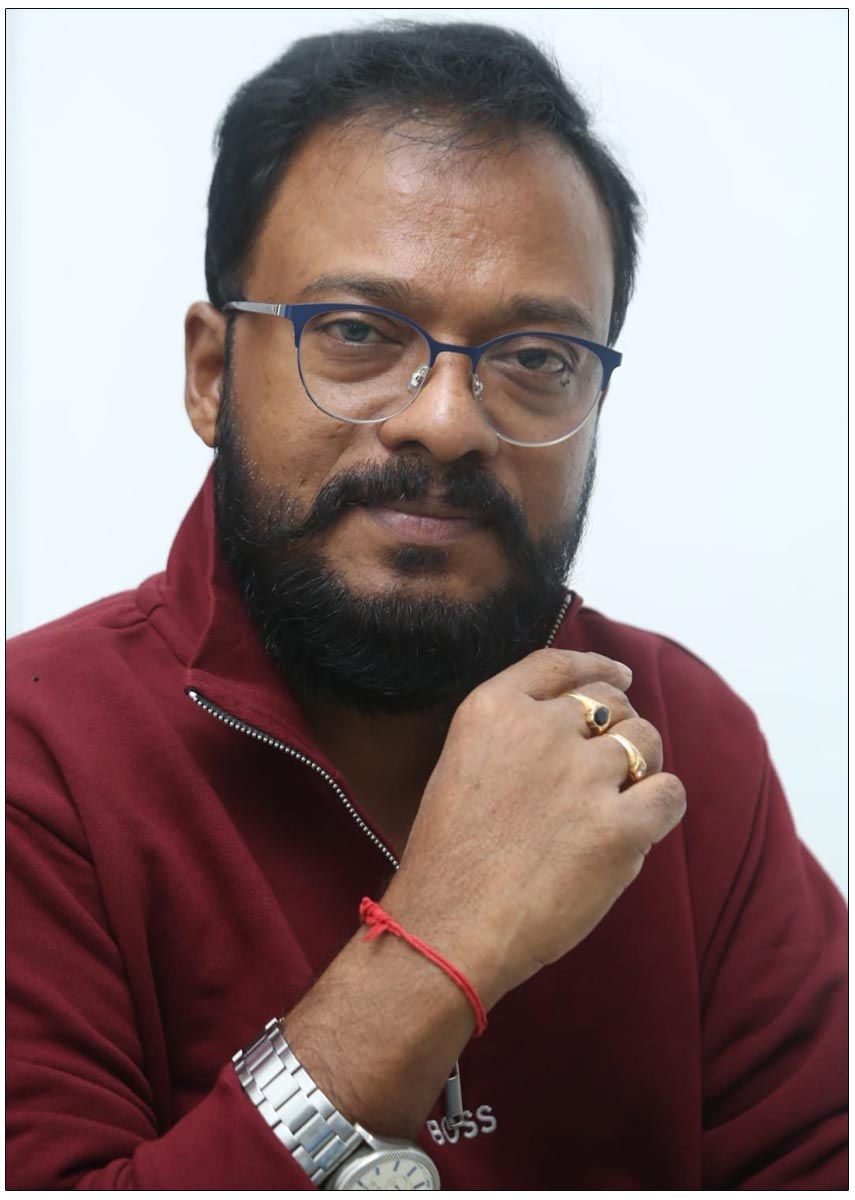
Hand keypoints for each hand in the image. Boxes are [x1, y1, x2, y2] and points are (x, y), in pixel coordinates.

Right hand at [383, 649, 686, 1009]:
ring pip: (645, 741)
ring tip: (622, 798)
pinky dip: (661, 805)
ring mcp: (583, 775)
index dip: (597, 666)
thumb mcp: (461, 766)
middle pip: (609, 702)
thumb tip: (581, 730)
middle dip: (618, 726)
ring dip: (641, 764)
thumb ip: (511, 738)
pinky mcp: (619, 826)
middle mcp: (541, 729)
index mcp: (493, 709)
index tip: (622, 674)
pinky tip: (644, 823)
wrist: (450, 927)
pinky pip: (669, 793)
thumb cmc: (450, 861)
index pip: (558, 664)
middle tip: (614, 762)